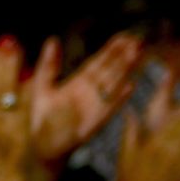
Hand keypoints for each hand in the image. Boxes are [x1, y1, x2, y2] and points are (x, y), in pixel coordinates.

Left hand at [28, 32, 142, 174]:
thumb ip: (49, 65)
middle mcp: (91, 92)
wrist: (41, 144)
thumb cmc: (42, 116)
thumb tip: (53, 40)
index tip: (125, 36)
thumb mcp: (42, 86)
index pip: (99, 62)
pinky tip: (130, 86)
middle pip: (110, 70)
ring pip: (112, 84)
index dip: (112, 49)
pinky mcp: (94, 122)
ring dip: (125, 70)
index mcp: (80, 82)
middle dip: (123, 56)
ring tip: (137, 54)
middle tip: (137, 40)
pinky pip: (108, 108)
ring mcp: (95, 106)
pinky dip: (118, 98)